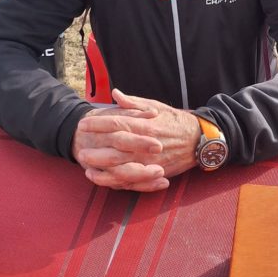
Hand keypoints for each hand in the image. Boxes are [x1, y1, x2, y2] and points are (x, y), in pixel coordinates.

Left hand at [72, 89, 199, 191]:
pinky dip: (117, 183)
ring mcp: (150, 161)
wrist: (198, 139)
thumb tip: (114, 93)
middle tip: (79, 151)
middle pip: (115, 149)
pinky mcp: (154, 173)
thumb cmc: (174, 121)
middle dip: (96, 151)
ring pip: (122, 169)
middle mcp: (145, 143)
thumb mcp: (154, 106)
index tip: (82, 125)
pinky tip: (105, 181)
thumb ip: (132, 102)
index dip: (97, 124)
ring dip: (103, 171)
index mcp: (144, 124)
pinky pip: (133, 182)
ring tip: (87, 170)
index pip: (116, 123)